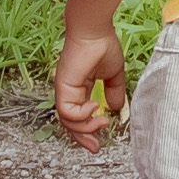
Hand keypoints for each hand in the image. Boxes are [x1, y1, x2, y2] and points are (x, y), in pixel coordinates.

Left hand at [51, 27, 125, 149]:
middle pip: (69, 124)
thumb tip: (115, 108)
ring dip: (85, 127)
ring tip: (101, 122)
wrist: (95, 30)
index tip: (98, 141)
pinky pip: (67, 111)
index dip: (86, 130)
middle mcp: (69, 91)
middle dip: (82, 138)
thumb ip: (113, 92)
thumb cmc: (103, 45)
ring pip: (67, 121)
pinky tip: (94, 107)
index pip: (77, 117)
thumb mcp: (113, 75)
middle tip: (94, 147)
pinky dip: (81, 115)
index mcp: (79, 89)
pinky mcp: (63, 87)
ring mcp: (64, 90)